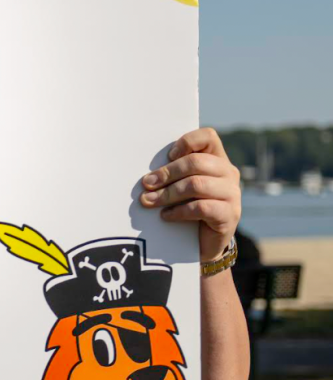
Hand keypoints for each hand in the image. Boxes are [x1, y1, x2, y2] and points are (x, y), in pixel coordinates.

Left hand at [140, 128, 240, 261]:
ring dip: (168, 193)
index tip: (168, 156)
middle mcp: (228, 173)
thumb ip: (173, 173)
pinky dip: (179, 211)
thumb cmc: (188, 207)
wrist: (204, 242)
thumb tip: (147, 176)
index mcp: (217, 159)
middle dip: (167, 173)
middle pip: (197, 162)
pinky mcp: (230, 215)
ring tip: (149, 201)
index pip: (208, 136)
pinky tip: (166, 215)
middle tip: (146, 184)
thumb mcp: (181, 185)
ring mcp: (232, 194)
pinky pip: (201, 207)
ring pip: (197, 184)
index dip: (187, 142)